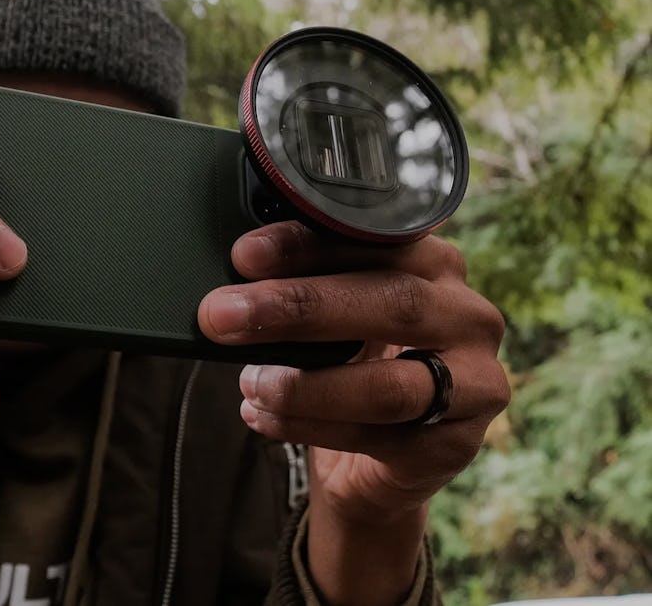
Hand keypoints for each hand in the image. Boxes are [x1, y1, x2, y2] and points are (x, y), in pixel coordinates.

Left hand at [198, 221, 508, 604]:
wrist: (388, 457)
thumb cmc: (357, 359)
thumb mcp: (342, 309)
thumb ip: (310, 281)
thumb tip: (236, 272)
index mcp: (437, 263)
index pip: (378, 242)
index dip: (308, 245)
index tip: (245, 256)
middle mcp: (468, 315)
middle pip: (393, 303)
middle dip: (301, 307)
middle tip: (225, 315)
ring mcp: (474, 382)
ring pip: (389, 385)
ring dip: (305, 385)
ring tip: (249, 380)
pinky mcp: (458, 444)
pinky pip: (377, 437)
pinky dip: (309, 426)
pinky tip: (262, 416)